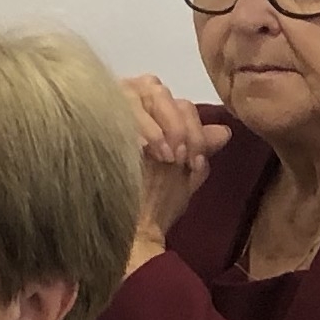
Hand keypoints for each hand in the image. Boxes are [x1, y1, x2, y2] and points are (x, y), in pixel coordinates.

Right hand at [117, 75, 228, 260]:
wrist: (125, 229)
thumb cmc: (152, 203)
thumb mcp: (182, 175)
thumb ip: (200, 148)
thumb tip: (225, 131)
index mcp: (150, 115)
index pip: (178, 102)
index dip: (192, 128)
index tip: (195, 161)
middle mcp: (127, 104)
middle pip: (160, 90)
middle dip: (178, 125)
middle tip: (179, 159)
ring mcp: (108, 104)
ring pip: (142, 90)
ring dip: (161, 126)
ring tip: (164, 158)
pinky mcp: (94, 111)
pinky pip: (122, 102)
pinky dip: (142, 126)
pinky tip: (145, 150)